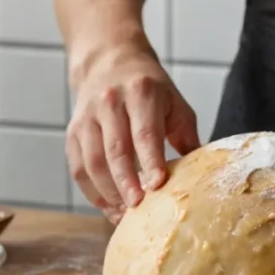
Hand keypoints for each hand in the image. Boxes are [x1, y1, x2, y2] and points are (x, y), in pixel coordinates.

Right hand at [67, 42, 199, 223]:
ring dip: (109, 191)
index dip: (151, 161)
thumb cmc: (149, 89)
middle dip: (127, 182)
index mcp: (141, 93)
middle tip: (139, 207)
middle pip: (116, 150)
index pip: (145, 132)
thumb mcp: (174, 102)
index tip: (158, 185)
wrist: (109, 62)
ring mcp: (87, 118)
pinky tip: (109, 206)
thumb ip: (187, 135)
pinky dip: (93, 192)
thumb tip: (200, 174)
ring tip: (125, 212)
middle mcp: (110, 103)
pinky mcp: (73, 133)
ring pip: (93, 162)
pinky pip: (79, 168)